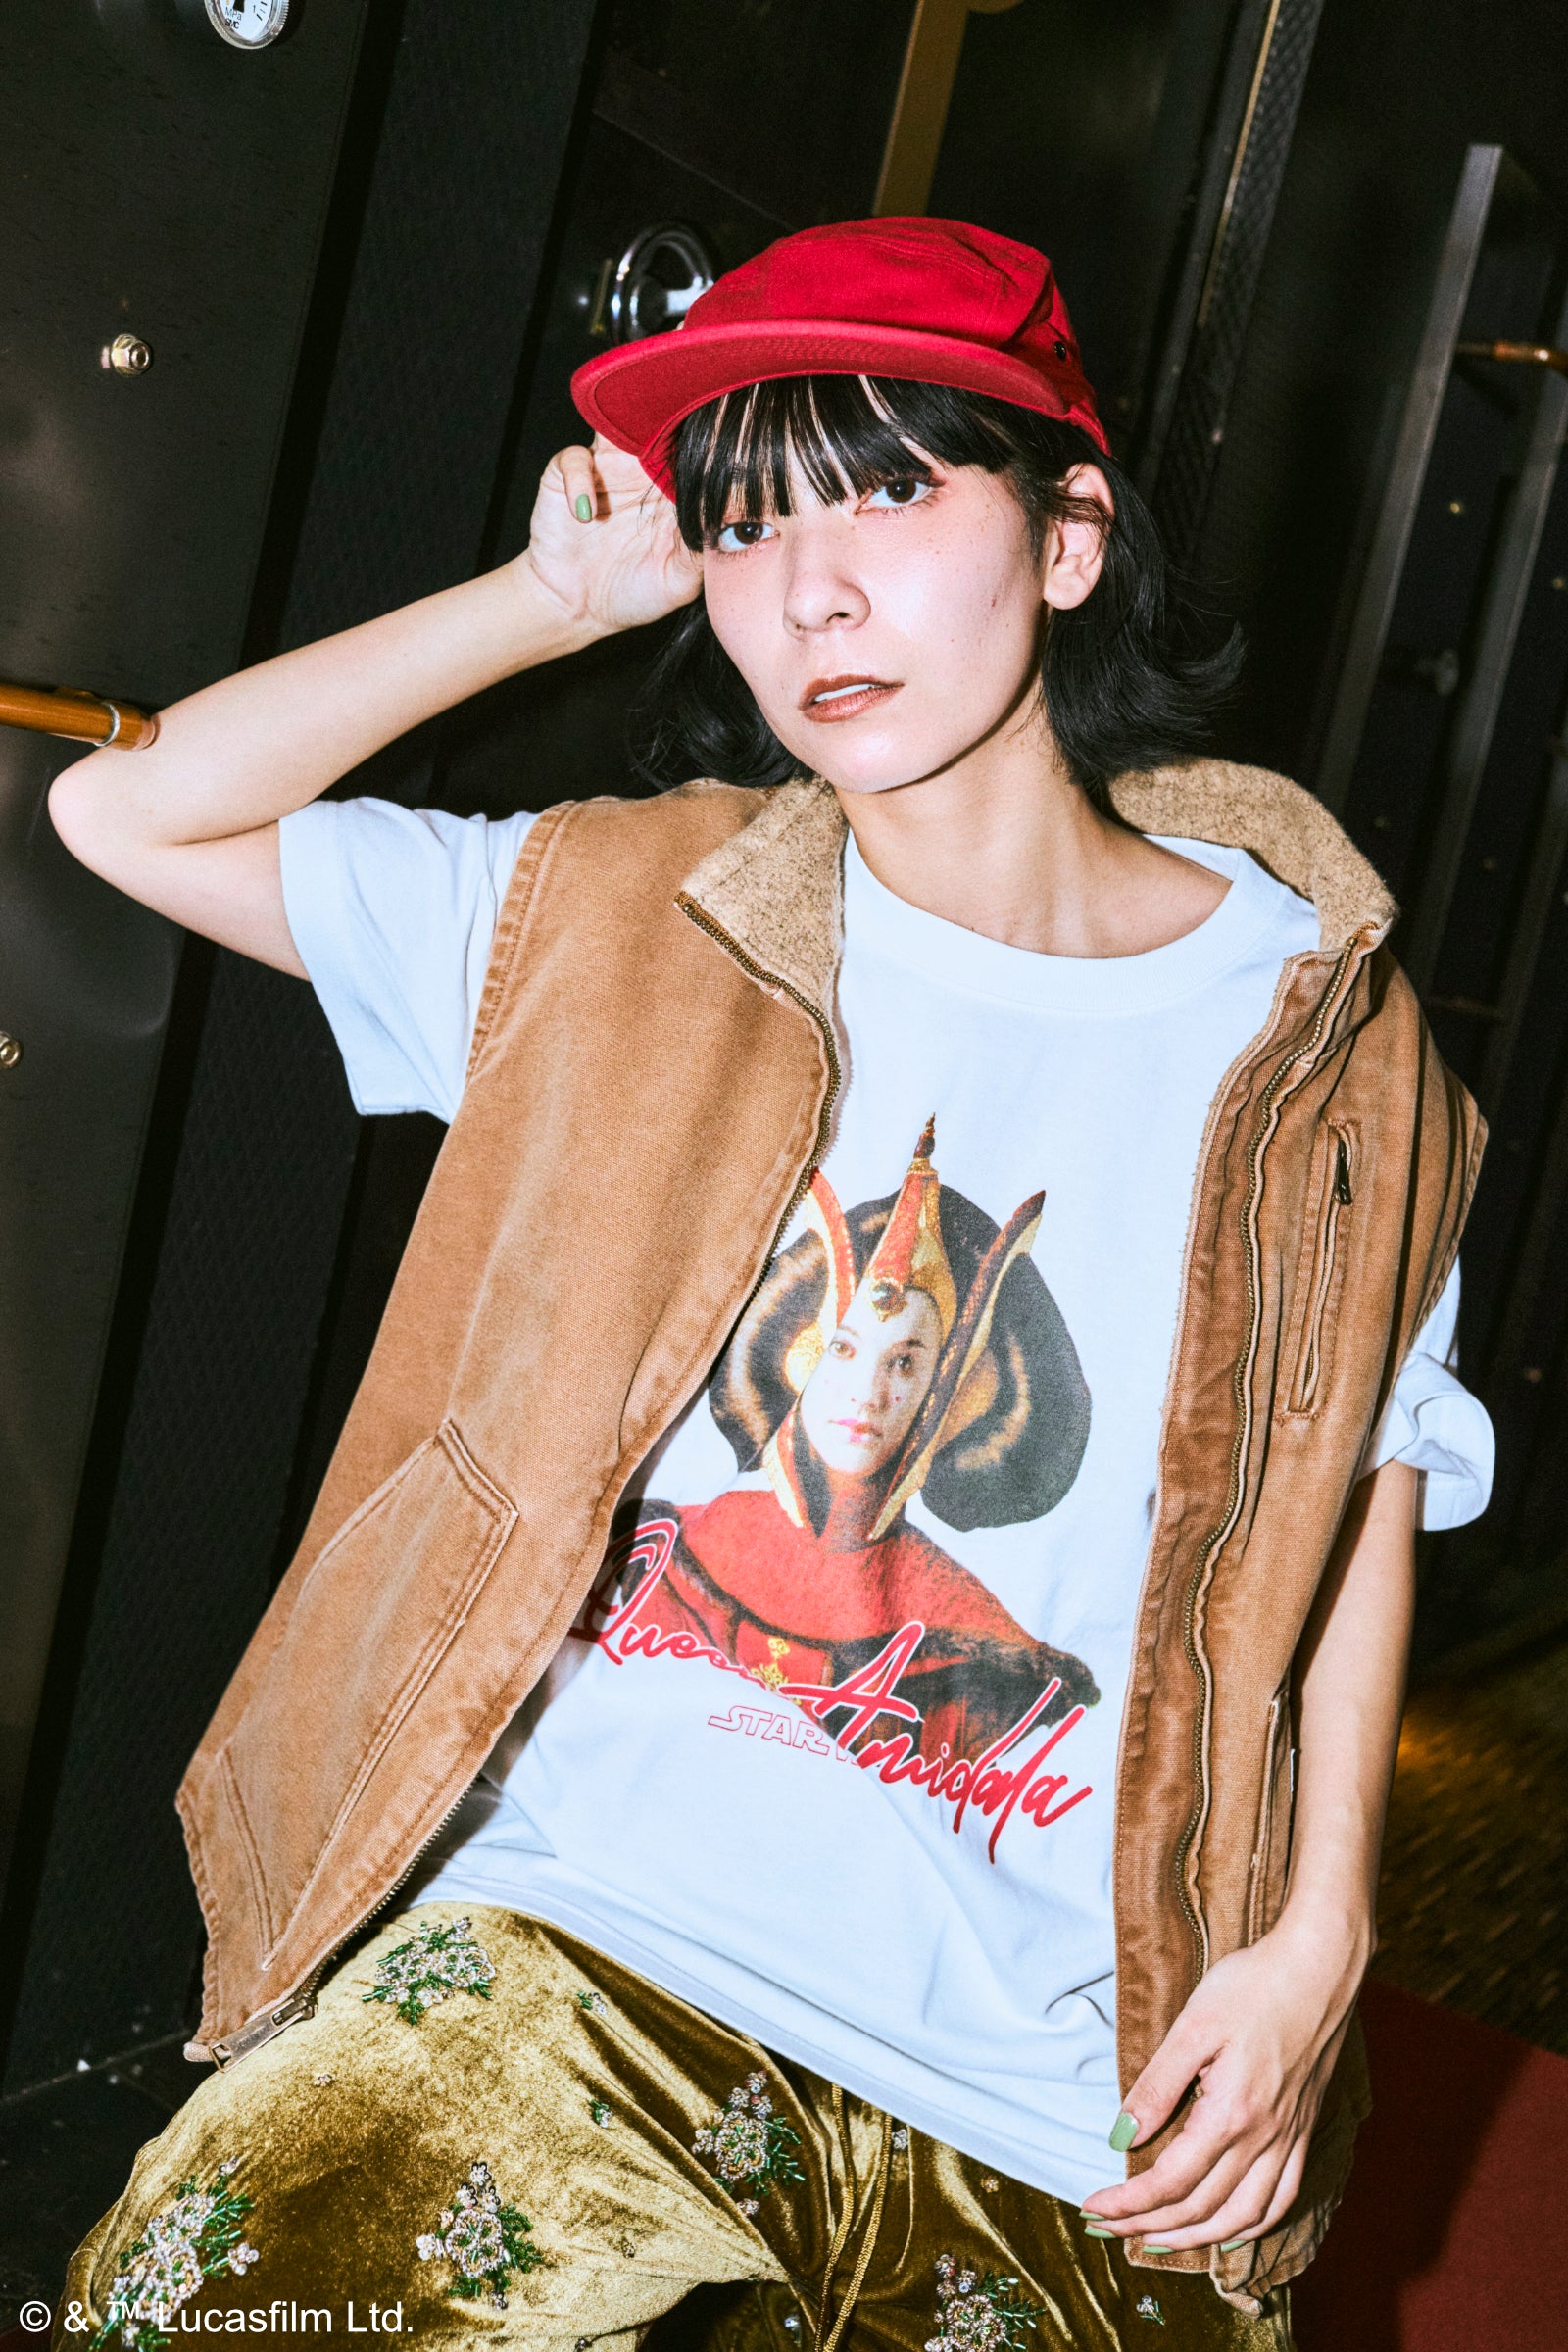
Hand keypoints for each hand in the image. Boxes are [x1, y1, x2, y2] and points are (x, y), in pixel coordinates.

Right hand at [513, 435, 701, 637]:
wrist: (580, 608)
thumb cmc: (635, 593)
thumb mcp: (679, 581)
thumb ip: (703, 552)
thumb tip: (730, 525)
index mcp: (676, 492)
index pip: (695, 456)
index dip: (704, 446)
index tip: (716, 447)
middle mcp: (644, 473)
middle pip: (659, 429)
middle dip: (668, 421)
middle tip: (677, 430)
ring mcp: (607, 469)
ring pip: (617, 429)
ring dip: (624, 432)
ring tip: (632, 462)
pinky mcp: (569, 475)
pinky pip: (575, 460)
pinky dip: (579, 480)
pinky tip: (585, 514)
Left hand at [1079, 1908, 1366, 2252]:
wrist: (1319, 1968)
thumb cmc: (1252, 1987)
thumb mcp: (1192, 2028)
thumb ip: (1157, 2087)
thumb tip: (1121, 2137)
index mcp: (1231, 2116)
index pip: (1170, 2182)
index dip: (1127, 2204)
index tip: (1092, 2208)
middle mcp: (1264, 2139)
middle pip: (1200, 2208)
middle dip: (1148, 2227)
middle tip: (1108, 2230)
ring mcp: (1290, 2139)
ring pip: (1243, 2217)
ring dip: (1197, 2238)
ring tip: (1158, 2239)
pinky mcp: (1305, 2130)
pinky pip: (1282, 2199)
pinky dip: (1252, 2226)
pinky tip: (1230, 2228)